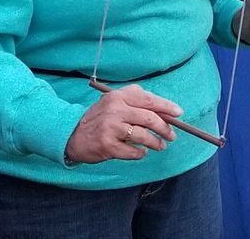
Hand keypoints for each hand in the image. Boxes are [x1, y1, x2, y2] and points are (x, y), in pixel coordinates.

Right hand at [63, 84, 178, 164]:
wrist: (71, 134)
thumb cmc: (99, 119)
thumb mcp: (113, 103)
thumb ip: (136, 103)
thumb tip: (165, 111)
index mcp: (118, 96)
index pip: (148, 100)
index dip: (166, 106)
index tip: (178, 114)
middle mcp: (115, 110)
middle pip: (150, 118)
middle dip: (165, 128)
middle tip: (171, 136)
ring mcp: (110, 128)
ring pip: (143, 136)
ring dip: (155, 143)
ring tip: (160, 146)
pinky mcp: (107, 145)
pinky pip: (133, 151)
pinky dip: (140, 153)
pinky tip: (141, 152)